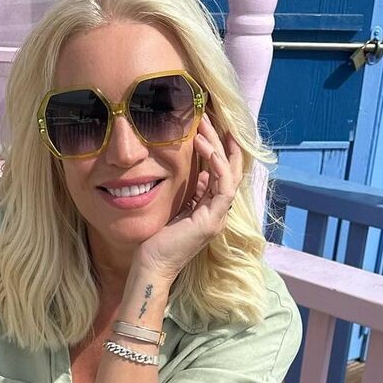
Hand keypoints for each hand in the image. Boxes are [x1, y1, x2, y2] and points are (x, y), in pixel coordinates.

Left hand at [131, 113, 243, 281]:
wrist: (152, 265)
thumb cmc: (158, 240)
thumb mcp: (179, 208)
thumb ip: (193, 193)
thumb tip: (202, 174)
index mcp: (212, 208)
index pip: (224, 172)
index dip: (220, 148)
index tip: (210, 126)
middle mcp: (219, 212)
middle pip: (230, 169)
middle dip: (221, 141)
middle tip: (209, 117)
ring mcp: (218, 217)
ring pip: (228, 174)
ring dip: (217, 147)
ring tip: (204, 126)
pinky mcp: (211, 221)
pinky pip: (223, 187)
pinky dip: (217, 166)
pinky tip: (207, 150)